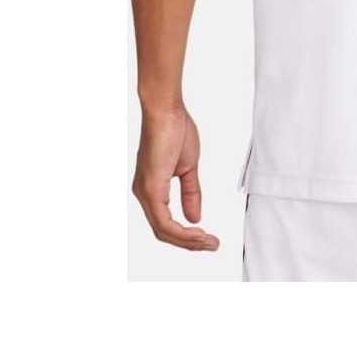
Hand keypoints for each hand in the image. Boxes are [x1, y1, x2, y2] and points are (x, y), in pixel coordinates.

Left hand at [132, 105, 219, 250]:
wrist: (166, 110)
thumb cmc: (175, 130)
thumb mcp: (187, 167)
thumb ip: (190, 193)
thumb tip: (194, 217)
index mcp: (151, 189)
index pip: (166, 223)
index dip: (187, 235)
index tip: (208, 238)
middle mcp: (143, 194)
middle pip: (164, 232)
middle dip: (190, 243)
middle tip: (212, 245)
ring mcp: (144, 192)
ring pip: (163, 230)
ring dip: (188, 241)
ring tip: (209, 242)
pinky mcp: (150, 188)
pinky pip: (163, 221)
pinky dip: (181, 231)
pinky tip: (197, 232)